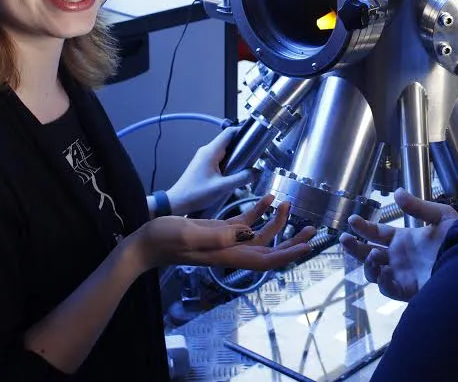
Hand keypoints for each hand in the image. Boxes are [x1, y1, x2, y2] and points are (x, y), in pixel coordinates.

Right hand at [131, 196, 315, 271]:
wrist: (144, 242)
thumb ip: (218, 235)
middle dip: (292, 240)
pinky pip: (245, 223)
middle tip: (312, 228)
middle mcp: (231, 250)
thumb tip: (246, 232)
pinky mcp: (218, 230)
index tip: (308, 246)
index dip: (289, 254)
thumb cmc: (163, 240)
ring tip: (290, 203)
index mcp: (228, 254)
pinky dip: (259, 211)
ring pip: (261, 235)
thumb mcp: (190, 235)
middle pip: (270, 250)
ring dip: (278, 222)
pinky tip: (268, 197)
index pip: (266, 261)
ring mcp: (225, 240)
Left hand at [167, 127, 250, 215]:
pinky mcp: (205, 164)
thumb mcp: (222, 187)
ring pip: (226, 150)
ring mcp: (205, 157)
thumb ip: (241, 178)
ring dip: (237, 156)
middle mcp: (207, 151)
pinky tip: (235, 173)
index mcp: (211, 152)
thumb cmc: (195, 194)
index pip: (229, 133)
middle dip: (243, 146)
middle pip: (229, 141)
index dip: (243, 132)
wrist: (177, 202)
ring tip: (248, 165)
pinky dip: (230, 162)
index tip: (256, 137)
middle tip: (256, 155)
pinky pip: (221, 158)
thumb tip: (257, 172)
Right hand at [339, 188, 457, 300]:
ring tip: (372, 256)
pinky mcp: (409, 290)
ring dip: (369, 264)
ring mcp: (402, 274)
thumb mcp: (441, 216)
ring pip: (374, 273)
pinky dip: (383, 282)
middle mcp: (400, 257)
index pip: (377, 233)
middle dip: (354, 247)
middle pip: (369, 253)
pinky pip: (389, 289)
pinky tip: (385, 272)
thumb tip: (398, 192)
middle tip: (343, 239)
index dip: (363, 227)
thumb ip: (418, 206)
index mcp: (405, 239)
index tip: (352, 220)